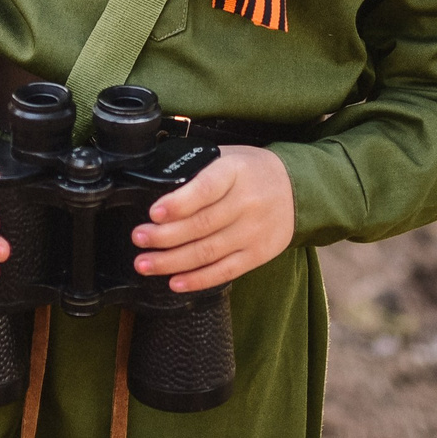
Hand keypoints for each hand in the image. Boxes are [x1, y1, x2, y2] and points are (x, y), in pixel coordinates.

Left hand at [131, 145, 293, 291]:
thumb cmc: (252, 170)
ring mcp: (253, 231)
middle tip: (138, 238)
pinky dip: (198, 279)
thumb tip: (156, 181)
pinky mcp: (258, 254)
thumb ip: (199, 168)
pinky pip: (224, 271)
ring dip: (172, 261)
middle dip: (164, 236)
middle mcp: (246, 203)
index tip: (154, 213)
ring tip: (145, 263)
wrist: (298, 189)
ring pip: (208, 252)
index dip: (179, 203)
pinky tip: (174, 281)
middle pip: (201, 225)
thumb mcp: (229, 156)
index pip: (206, 188)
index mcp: (235, 172)